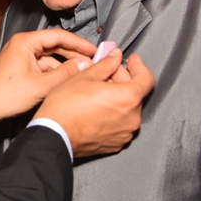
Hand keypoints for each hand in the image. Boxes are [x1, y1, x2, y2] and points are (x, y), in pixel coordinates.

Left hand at [0, 29, 97, 124]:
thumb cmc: (3, 96)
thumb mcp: (40, 86)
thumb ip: (65, 74)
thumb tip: (85, 64)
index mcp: (25, 42)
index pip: (59, 36)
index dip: (79, 43)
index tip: (94, 50)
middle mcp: (23, 44)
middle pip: (56, 45)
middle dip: (74, 54)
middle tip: (93, 62)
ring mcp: (22, 55)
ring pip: (50, 57)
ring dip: (65, 65)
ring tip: (82, 73)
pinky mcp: (21, 67)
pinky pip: (43, 66)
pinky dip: (55, 72)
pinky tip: (66, 80)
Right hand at [35, 50, 154, 157]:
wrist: (54, 135)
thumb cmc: (66, 107)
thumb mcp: (85, 76)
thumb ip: (106, 64)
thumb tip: (115, 56)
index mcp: (128, 98)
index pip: (146, 78)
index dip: (139, 66)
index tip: (132, 60)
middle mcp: (132, 118)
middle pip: (135, 93)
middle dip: (123, 80)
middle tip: (107, 72)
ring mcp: (124, 133)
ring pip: (127, 109)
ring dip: (117, 98)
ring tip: (97, 92)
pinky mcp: (115, 144)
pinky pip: (120, 124)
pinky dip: (113, 114)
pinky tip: (96, 108)